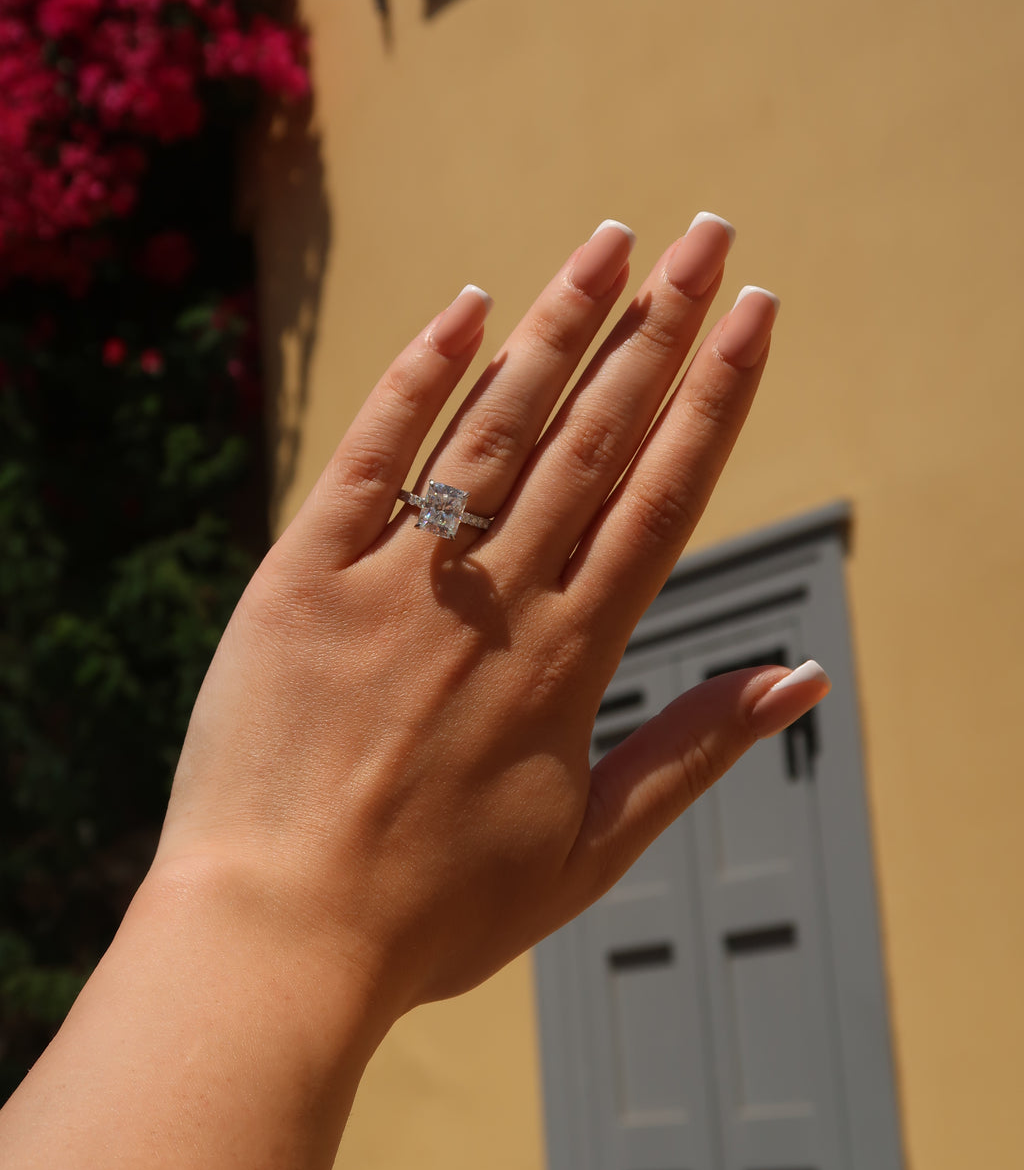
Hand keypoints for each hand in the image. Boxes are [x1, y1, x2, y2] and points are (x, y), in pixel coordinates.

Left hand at [155, 213, 828, 1018]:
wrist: (278, 935)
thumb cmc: (438, 910)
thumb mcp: (592, 848)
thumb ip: (697, 749)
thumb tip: (802, 679)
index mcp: (569, 657)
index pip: (661, 495)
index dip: (715, 396)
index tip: (755, 314)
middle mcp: (494, 596)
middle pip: (593, 435)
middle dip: (660, 327)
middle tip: (709, 234)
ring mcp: (396, 578)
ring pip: (494, 425)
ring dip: (559, 325)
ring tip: (613, 241)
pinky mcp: (303, 574)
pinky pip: (369, 455)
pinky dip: (416, 376)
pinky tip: (467, 306)